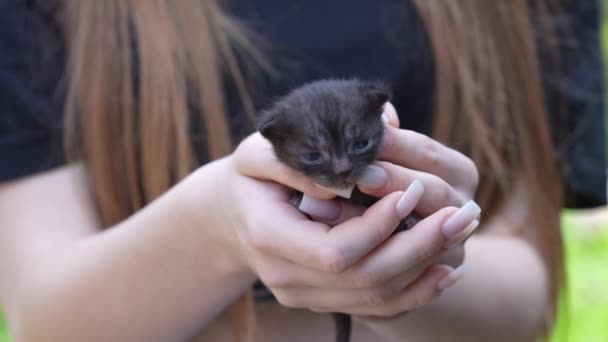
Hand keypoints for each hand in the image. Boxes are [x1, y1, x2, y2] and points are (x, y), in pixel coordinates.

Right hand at [222, 162, 477, 316]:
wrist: (234, 217)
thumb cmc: (250, 177)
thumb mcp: (258, 154)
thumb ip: (296, 158)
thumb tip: (354, 169)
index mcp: (269, 238)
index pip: (335, 251)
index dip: (379, 226)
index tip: (411, 189)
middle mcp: (286, 278)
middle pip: (365, 279)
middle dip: (418, 246)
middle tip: (461, 214)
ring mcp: (305, 296)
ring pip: (377, 297)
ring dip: (425, 268)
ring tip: (461, 234)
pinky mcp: (324, 300)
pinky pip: (376, 307)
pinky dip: (416, 290)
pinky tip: (445, 269)